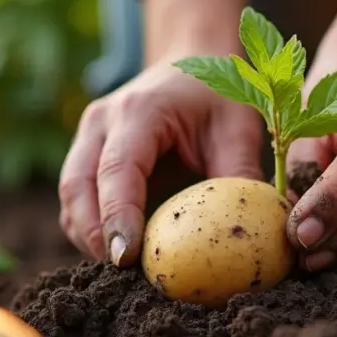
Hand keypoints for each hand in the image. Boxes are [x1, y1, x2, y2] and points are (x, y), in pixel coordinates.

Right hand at [59, 59, 263, 265]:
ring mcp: (88, 136)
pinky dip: (90, 227)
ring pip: (70, 196)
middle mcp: (103, 122)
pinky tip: (120, 249)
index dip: (117, 216)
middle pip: (77, 186)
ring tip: (124, 268)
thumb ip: (244, 177)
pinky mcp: (85, 154)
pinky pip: (75, 199)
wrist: (192, 62)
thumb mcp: (239, 130)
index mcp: (139, 112)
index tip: (126, 258)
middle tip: (124, 274)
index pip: (117, 170)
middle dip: (95, 235)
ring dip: (89, 235)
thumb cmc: (219, 98)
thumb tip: (266, 232)